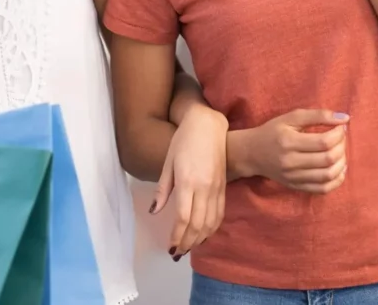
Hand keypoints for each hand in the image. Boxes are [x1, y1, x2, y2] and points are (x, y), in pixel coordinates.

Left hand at [151, 107, 227, 260]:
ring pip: (211, 222)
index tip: (170, 247)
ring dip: (200, 239)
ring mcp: (216, 188)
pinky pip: (219, 214)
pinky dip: (212, 228)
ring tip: (189, 247)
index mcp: (188, 181)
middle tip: (177, 252)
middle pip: (198, 224)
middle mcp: (205, 187)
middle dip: (187, 242)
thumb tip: (154, 211)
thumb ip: (163, 189)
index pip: (183, 217)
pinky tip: (204, 235)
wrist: (208, 124)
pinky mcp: (224, 187)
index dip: (177, 236)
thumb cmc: (183, 140)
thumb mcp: (168, 162)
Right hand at [231, 109, 348, 193]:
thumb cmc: (272, 131)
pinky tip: (338, 169)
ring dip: (341, 163)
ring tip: (340, 152)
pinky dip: (336, 181)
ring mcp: (293, 177)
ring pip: (327, 175)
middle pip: (327, 159)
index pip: (323, 142)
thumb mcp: (291, 117)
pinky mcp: (295, 186)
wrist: (251, 153)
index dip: (338, 134)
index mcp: (289, 141)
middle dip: (341, 147)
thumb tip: (344, 118)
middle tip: (341, 139)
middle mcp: (290, 162)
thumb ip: (317, 115)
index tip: (340, 127)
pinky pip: (322, 189)